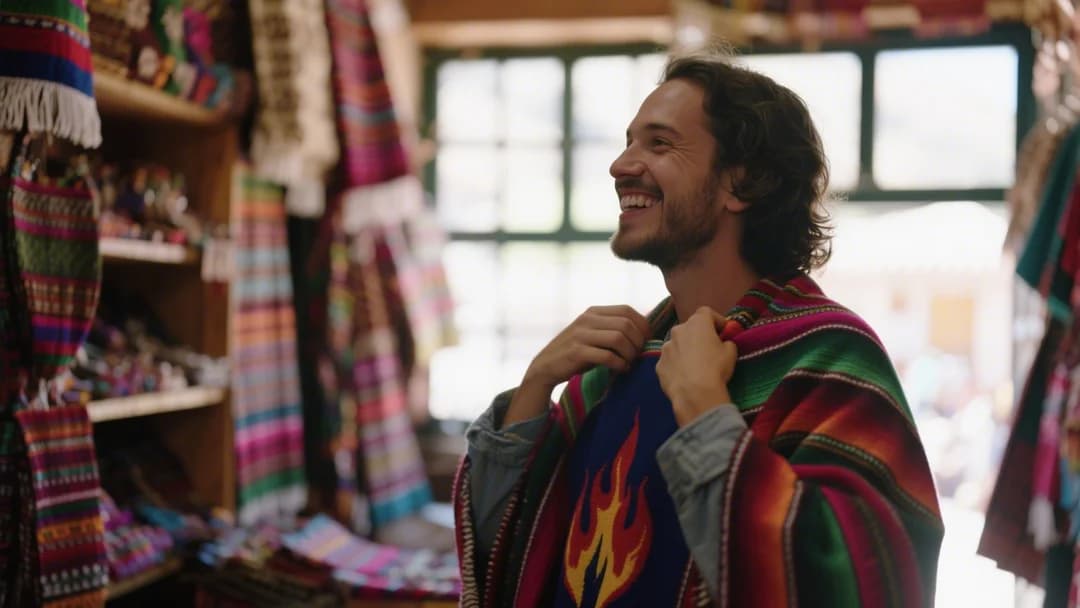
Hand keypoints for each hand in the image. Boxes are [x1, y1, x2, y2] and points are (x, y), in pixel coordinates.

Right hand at [503, 305, 649, 426]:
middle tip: (639, 355)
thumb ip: (612, 329)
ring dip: (630, 353)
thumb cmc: (576, 352)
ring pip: (619, 338)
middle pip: (626, 324)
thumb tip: (645, 333)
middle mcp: (587, 319)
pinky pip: (607, 355)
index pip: (627, 310)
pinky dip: (620, 364)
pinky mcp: (577, 352)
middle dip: (638, 342)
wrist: (545, 366)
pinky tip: (621, 369)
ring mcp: (581, 334)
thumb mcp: (593, 334)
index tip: (646, 341)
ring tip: (630, 362)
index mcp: (593, 312)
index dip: (642, 325)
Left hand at [656, 306, 737, 426]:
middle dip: (699, 336)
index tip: (723, 332)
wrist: (695, 393)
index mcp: (697, 323)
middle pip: (690, 328)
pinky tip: (685, 377)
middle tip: (709, 349)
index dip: (716, 320)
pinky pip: (670, 361)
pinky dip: (677, 365)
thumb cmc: (716, 368)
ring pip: (677, 345)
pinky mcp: (659, 365)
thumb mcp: (731, 352)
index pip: (706, 312)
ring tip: (695, 366)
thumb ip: (727, 342)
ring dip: (685, 350)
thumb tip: (723, 343)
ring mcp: (665, 348)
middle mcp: (678, 330)